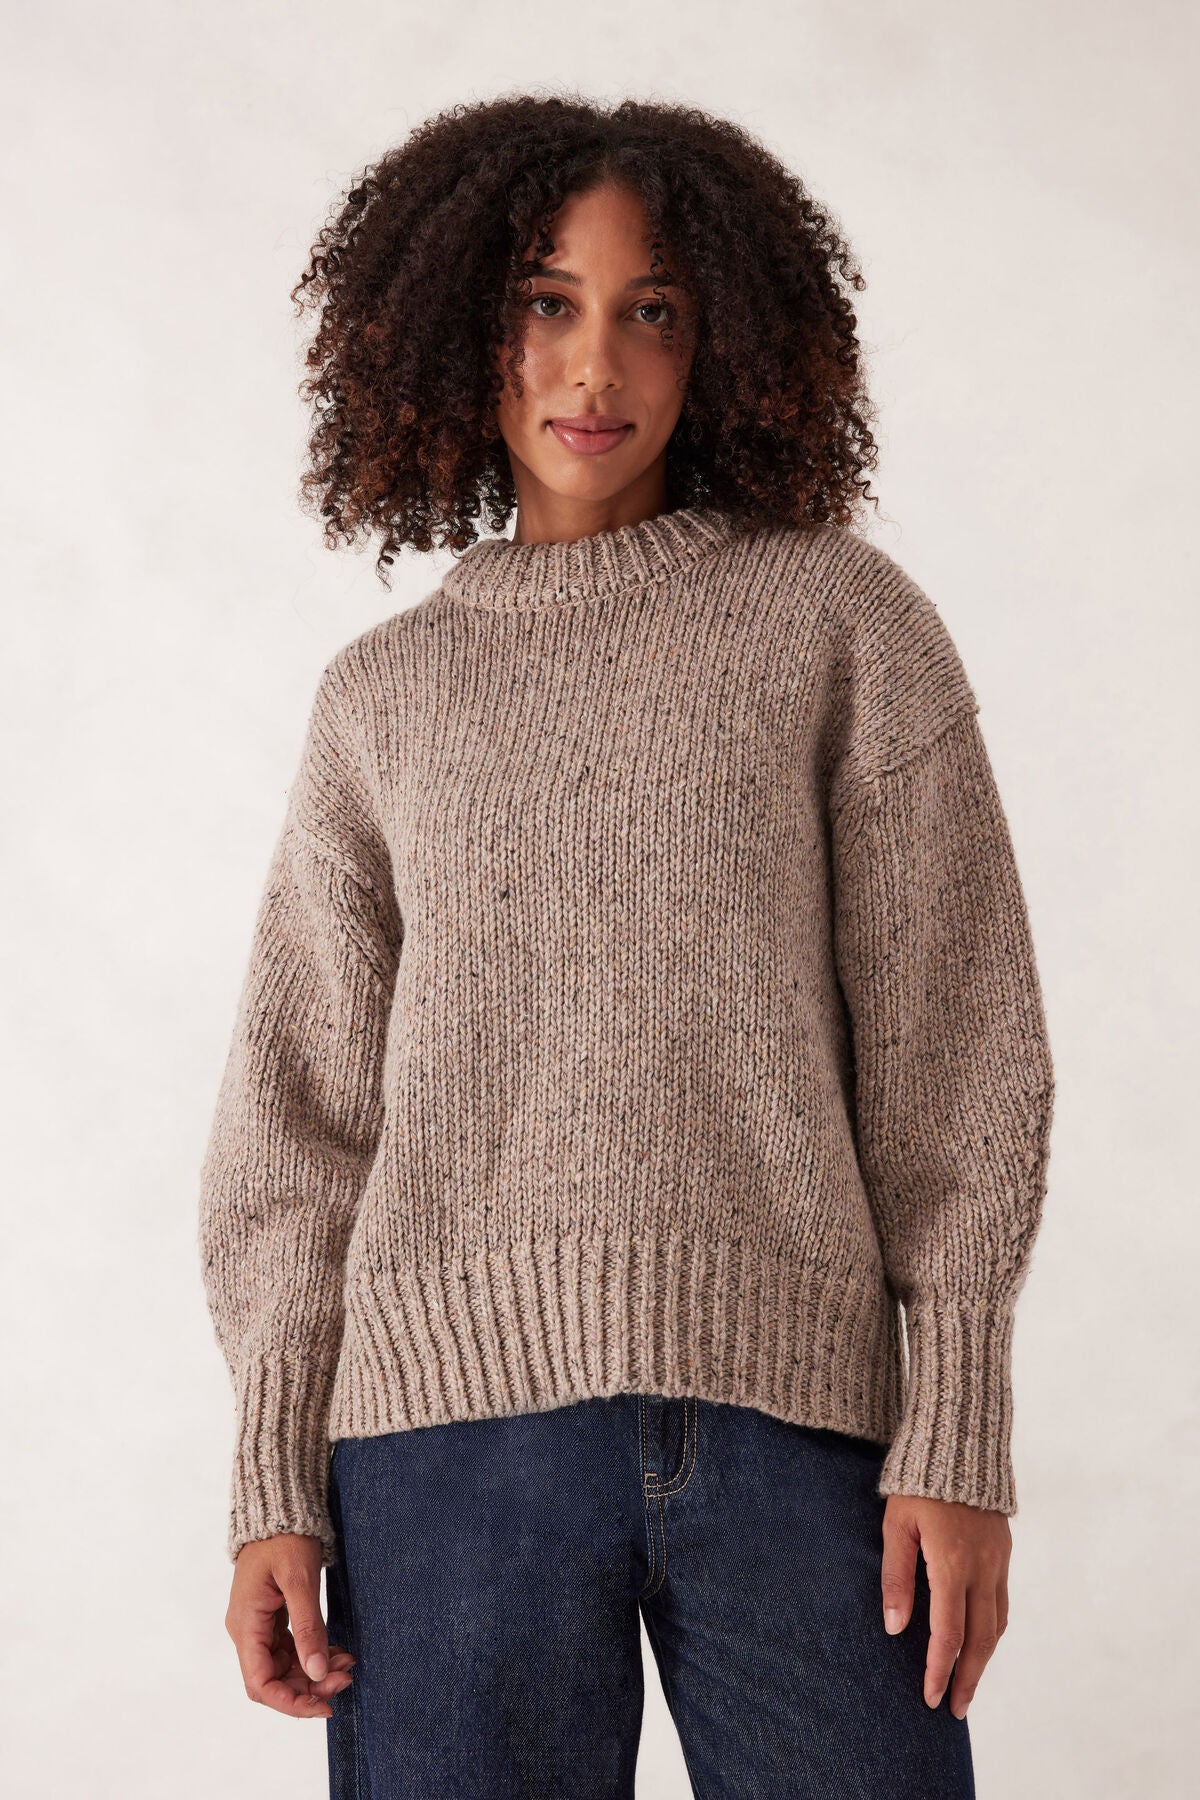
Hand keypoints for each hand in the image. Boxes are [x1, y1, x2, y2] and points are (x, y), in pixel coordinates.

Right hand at [225, 1533, 356, 1718]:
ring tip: (348, 1665)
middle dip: (310, 1687)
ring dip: (314, 1672)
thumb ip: (307, 1627)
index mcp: (246, 1625)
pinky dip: (313, 1654)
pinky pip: (290, 1649)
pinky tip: (338, 1652)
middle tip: (346, 1679)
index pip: (260, 1684)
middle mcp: (247, 1631)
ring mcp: (258, 1625)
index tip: (324, 1705)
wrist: (280, 1509)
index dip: (291, 1702)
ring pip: (284, 1668)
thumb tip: (318, 1671)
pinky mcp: (272, 1618)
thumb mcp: (299, 1580)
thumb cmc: (284, 1537)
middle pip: (273, 1680)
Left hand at [880, 1495, 1009, 1719]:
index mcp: (952, 1564)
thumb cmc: (917, 1482)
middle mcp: (982, 1568)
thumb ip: (896, 1578)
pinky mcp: (1004, 1551)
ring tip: (966, 1684)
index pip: (948, 1634)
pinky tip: (980, 1641)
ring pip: (996, 1624)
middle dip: (967, 1679)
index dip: (939, 1670)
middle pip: (980, 1640)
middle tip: (953, 1709)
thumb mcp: (897, 1525)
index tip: (930, 1699)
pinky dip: (992, 1630)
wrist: (959, 1441)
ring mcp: (998, 1560)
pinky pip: (1002, 1602)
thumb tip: (896, 1629)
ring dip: (983, 1659)